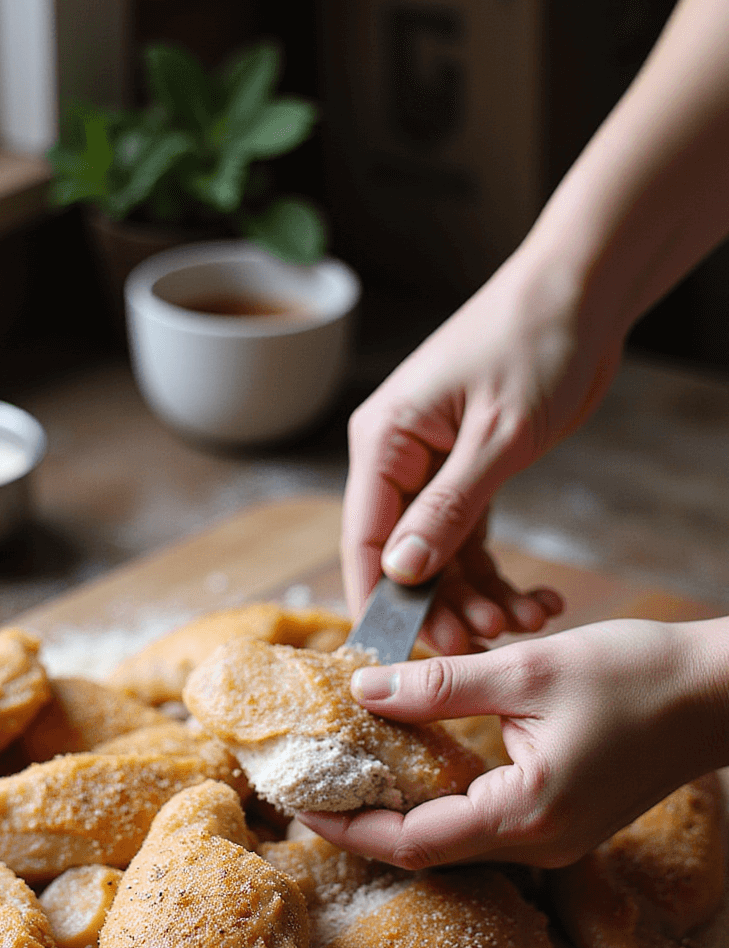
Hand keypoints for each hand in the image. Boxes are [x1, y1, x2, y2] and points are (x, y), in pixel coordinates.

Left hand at [302, 619, 728, 869]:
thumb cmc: (638, 675)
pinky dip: (438, 804)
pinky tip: (408, 770)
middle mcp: (536, 846)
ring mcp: (552, 843)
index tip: (296, 803)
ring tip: (342, 778)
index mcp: (523, 817)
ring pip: (452, 843)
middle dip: (361, 826)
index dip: (346, 827)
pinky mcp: (561, 825)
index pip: (410, 843)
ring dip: (397, 817)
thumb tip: (363, 689)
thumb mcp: (528, 669)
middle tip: (304, 790)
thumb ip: (441, 685)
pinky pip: (482, 827)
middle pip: (425, 853)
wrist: (722, 693)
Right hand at [342, 249, 623, 651]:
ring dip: (476, 597)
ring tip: (521, 621)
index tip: (406, 652)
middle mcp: (397, 458)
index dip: (383, 601)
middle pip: (401, 558)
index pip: (365, 539)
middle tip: (481, 644)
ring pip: (439, 558)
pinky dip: (496, 575)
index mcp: (383, 441)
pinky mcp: (466, 475)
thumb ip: (447, 509)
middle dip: (440, 606)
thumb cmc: (534, 345)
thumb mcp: (496, 436)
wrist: (582, 295)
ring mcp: (430, 468)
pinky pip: (469, 542)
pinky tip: (533, 599)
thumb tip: (401, 573)